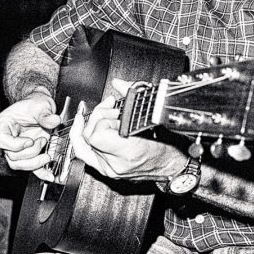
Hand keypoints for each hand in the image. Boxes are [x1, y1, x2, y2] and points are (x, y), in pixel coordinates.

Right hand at [0, 93, 61, 179]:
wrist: (41, 106)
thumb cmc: (35, 103)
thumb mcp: (40, 104)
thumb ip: (45, 114)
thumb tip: (54, 121)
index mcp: (4, 124)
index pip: (1, 140)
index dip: (15, 145)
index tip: (30, 141)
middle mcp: (8, 138)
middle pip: (11, 156)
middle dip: (30, 152)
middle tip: (43, 141)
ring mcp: (17, 148)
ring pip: (18, 164)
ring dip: (35, 163)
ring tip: (47, 155)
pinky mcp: (28, 154)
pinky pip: (31, 168)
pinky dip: (41, 173)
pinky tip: (49, 176)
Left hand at [68, 80, 184, 181]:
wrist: (170, 166)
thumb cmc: (167, 146)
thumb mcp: (152, 117)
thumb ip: (132, 97)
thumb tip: (118, 83)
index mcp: (128, 152)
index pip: (97, 136)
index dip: (103, 120)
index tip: (115, 112)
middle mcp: (116, 164)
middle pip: (89, 136)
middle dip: (98, 117)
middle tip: (112, 110)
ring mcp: (109, 169)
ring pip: (83, 144)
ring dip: (92, 126)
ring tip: (107, 118)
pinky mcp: (105, 170)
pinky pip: (84, 153)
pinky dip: (82, 138)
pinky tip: (84, 125)